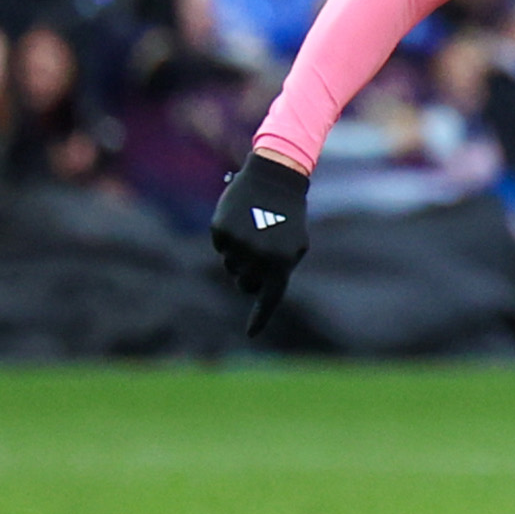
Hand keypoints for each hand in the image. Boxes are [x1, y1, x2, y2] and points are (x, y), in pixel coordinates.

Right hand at [209, 153, 310, 336]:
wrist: (274, 179)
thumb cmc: (288, 216)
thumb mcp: (294, 246)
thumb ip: (279, 271)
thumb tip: (259, 292)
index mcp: (280, 264)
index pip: (268, 300)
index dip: (258, 319)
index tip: (251, 335)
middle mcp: (257, 258)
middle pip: (244, 285)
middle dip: (250, 276)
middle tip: (259, 256)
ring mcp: (237, 245)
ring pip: (230, 267)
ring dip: (239, 256)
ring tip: (254, 231)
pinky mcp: (220, 231)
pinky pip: (220, 247)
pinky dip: (228, 239)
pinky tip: (241, 221)